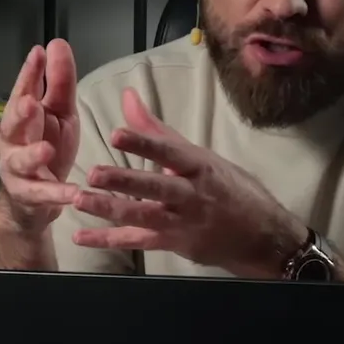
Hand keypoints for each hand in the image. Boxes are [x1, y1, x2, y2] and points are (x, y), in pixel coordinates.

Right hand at [0, 39, 80, 232]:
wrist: (36, 200)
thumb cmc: (48, 148)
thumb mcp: (61, 113)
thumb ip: (59, 82)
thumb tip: (56, 43)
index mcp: (23, 116)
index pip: (24, 90)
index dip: (29, 73)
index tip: (38, 54)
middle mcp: (14, 140)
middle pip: (12, 124)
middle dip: (20, 113)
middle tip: (31, 102)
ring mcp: (18, 168)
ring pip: (20, 161)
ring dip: (32, 155)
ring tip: (46, 150)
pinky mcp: (29, 195)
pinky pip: (42, 194)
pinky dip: (57, 194)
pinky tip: (73, 194)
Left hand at [70, 88, 307, 277]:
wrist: (263, 237)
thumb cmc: (231, 190)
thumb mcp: (202, 157)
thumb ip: (159, 132)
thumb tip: (128, 98)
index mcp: (200, 167)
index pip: (170, 152)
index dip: (144, 143)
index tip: (117, 134)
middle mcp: (191, 196)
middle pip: (155, 188)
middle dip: (124, 182)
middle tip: (93, 175)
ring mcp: (182, 224)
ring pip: (143, 217)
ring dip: (109, 210)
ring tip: (79, 200)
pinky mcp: (175, 245)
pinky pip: (138, 242)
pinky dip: (109, 240)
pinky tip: (81, 236)